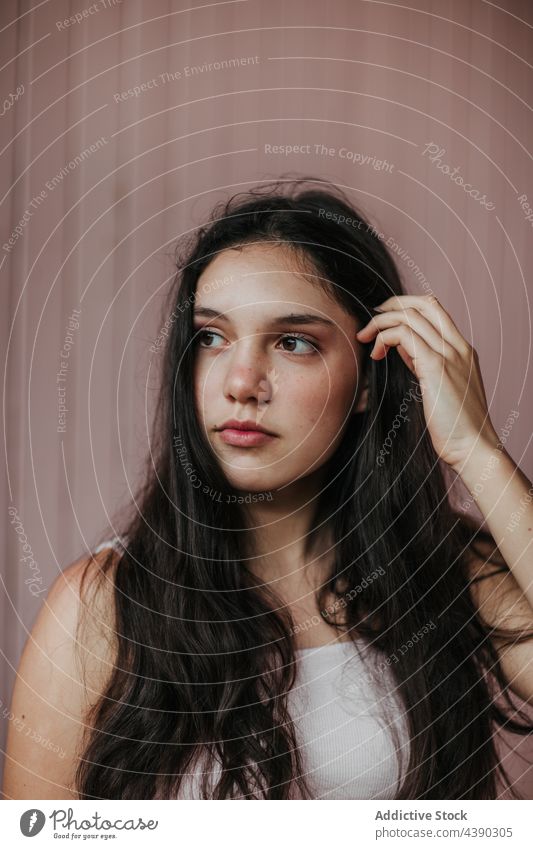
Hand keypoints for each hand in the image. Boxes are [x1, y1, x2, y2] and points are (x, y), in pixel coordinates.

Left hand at [356, 294, 499, 472]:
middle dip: (391, 305)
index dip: (406, 307)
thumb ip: (423, 363)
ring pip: (410, 316)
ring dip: (381, 322)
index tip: (384, 320)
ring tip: (365, 339)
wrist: (472, 446)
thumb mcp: (439, 386)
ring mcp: (449, 355)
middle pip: (424, 303)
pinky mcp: (435, 367)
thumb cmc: (454, 425)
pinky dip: (384, 338)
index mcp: (462, 350)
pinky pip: (403, 335)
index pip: (434, 309)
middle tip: (370, 322)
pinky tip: (376, 354)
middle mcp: (458, 347)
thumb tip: (401, 347)